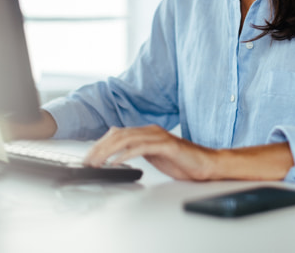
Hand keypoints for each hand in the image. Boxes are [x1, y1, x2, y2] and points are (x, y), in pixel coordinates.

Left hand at [83, 125, 217, 180]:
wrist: (206, 164)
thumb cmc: (182, 162)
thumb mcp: (154, 155)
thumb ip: (138, 151)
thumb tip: (117, 155)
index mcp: (147, 132)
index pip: (118, 133)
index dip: (100, 144)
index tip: (88, 157)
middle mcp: (151, 131)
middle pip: (119, 134)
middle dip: (100, 148)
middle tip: (88, 161)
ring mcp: (159, 137)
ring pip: (127, 139)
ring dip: (109, 151)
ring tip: (97, 162)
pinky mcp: (167, 146)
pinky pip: (143, 147)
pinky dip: (127, 154)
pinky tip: (117, 161)